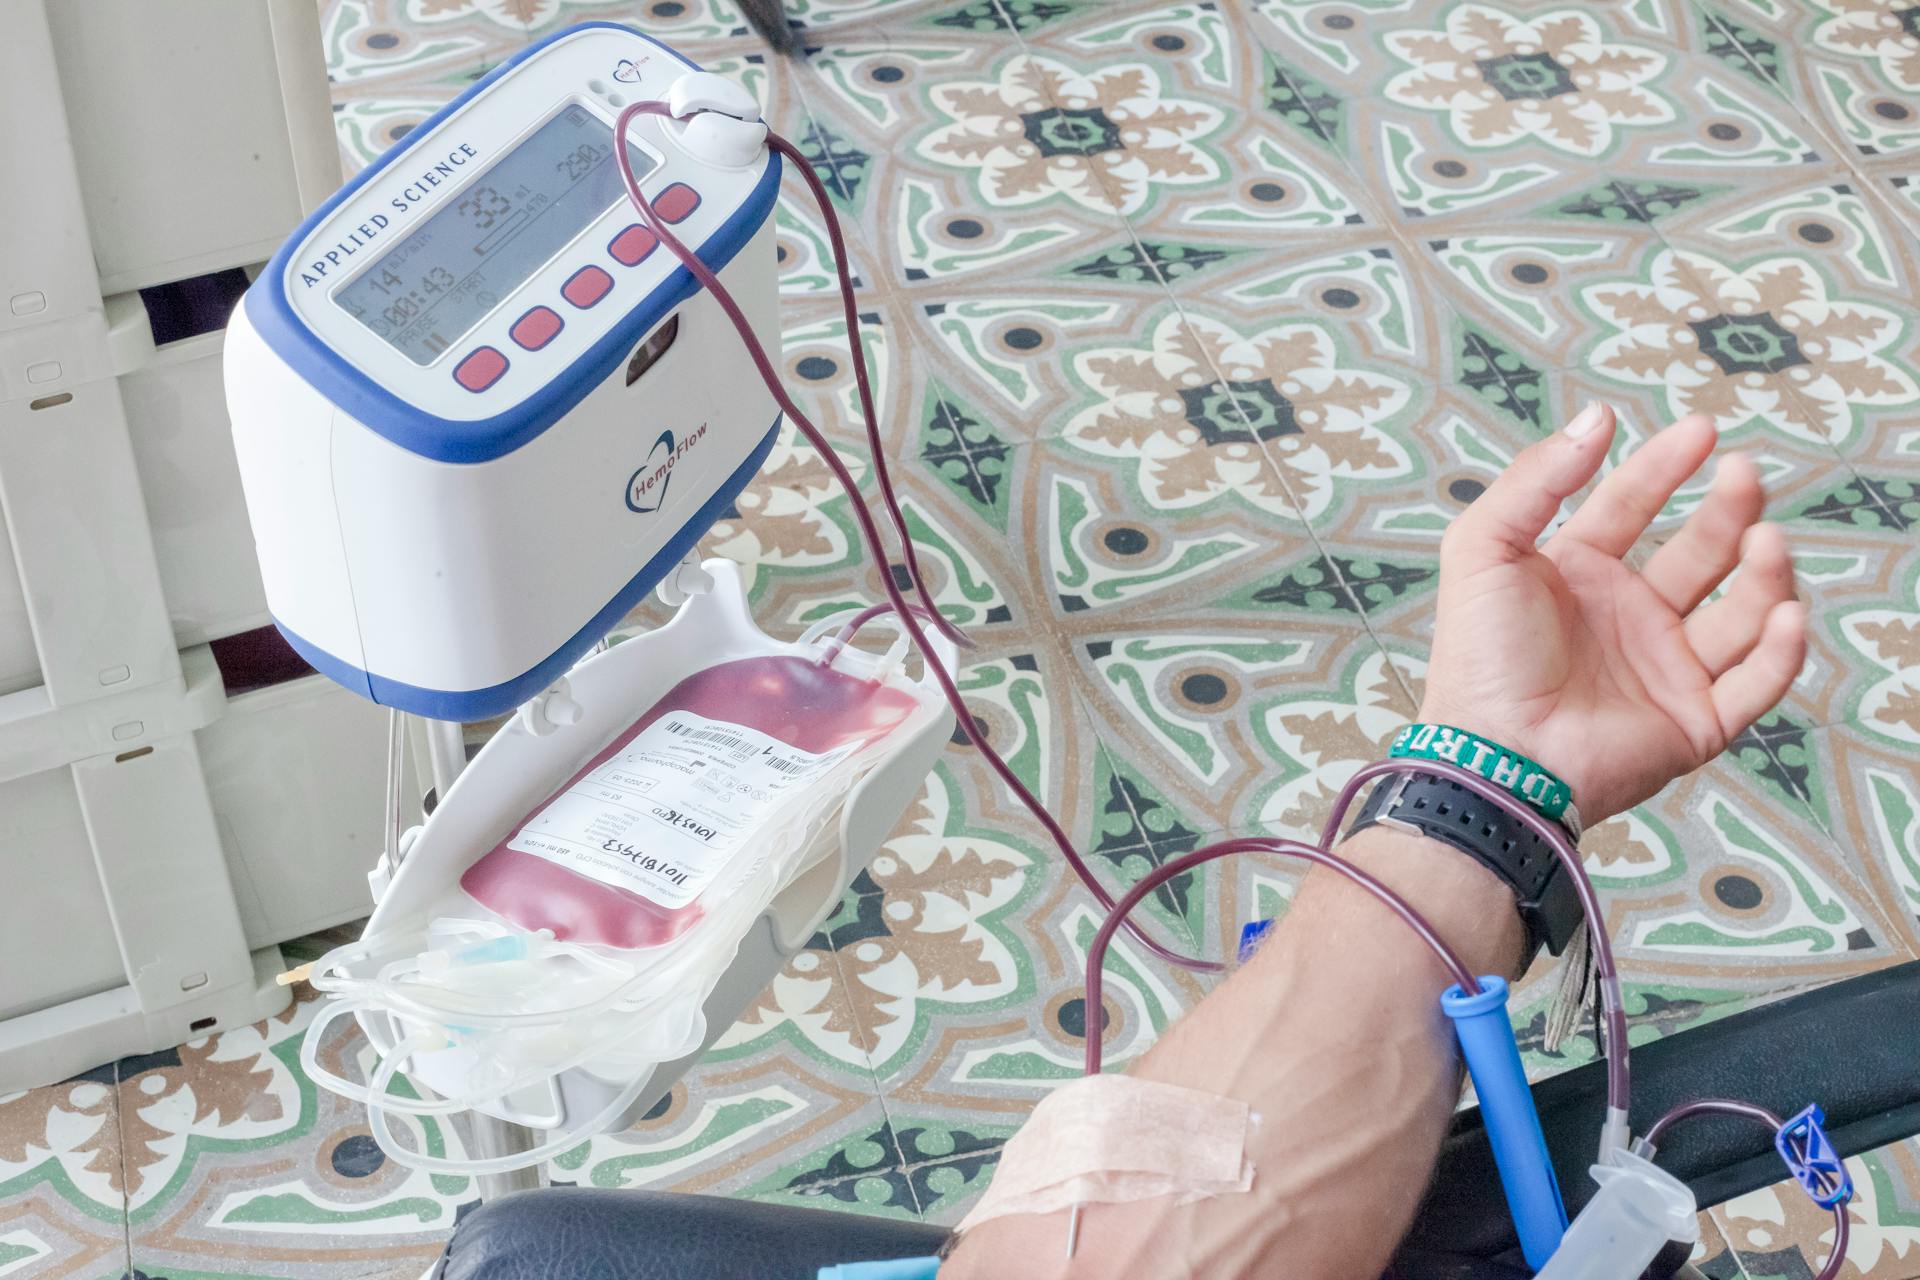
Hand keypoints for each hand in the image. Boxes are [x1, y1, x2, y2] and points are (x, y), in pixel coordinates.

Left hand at [1419, 404, 1805, 824]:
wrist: (1495, 755)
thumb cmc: (1479, 658)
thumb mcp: (1484, 549)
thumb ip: (1536, 479)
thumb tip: (1597, 417)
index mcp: (1576, 576)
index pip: (1631, 506)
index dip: (1665, 466)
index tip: (1704, 430)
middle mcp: (1626, 618)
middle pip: (1700, 551)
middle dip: (1729, 511)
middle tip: (1745, 475)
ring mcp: (1664, 669)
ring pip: (1741, 612)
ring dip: (1764, 574)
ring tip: (1766, 542)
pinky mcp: (1694, 723)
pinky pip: (1757, 683)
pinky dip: (1781, 650)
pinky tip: (1785, 611)